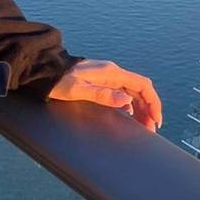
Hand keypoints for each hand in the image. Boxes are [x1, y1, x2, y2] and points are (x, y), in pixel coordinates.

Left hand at [45, 58, 162, 132]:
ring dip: (139, 108)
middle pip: (139, 90)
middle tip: (150, 128)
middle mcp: (112, 73)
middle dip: (148, 109)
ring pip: (131, 92)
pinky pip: (121, 92)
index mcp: (111, 73)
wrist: (44, 71)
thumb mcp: (78, 90)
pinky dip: (129, 105)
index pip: (142, 85)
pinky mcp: (100, 81)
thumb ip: (102, 95)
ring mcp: (106, 76)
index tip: (156, 119)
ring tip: (143, 125)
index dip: (153, 102)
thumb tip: (125, 102)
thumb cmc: (58, 81)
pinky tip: (128, 115)